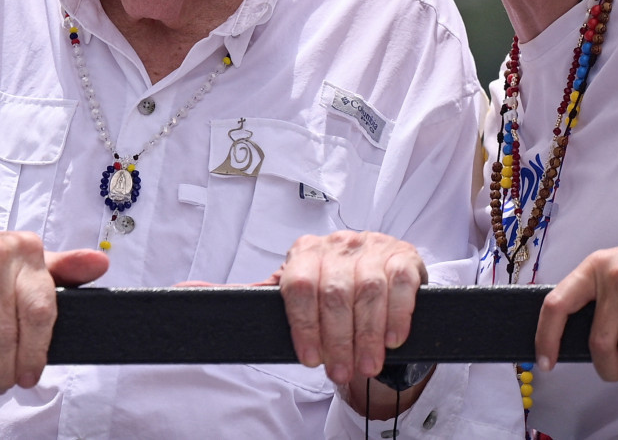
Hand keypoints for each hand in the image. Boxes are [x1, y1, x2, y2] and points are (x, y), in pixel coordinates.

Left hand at [275, 231, 426, 386]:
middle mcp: (338, 245)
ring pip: (368, 290)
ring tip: (366, 365)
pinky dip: (397, 314)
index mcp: (306, 252)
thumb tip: (215, 291)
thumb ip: (264, 293)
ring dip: (368, 335)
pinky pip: (400, 283)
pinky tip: (392, 339)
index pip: (300, 286)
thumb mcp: (299, 291)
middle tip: (342, 372)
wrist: (377, 273)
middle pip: (334, 294)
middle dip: (338, 340)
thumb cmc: (331, 287)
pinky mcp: (402, 255)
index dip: (304, 327)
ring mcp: (372, 247)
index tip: (310, 360)